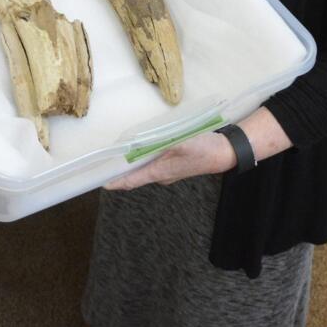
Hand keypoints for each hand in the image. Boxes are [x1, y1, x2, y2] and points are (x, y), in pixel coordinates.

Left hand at [104, 132, 235, 189]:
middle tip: (104, 162)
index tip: (100, 183)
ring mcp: (167, 171)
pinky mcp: (173, 165)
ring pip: (143, 169)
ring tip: (117, 155)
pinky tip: (141, 148)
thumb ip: (163, 144)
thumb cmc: (205, 149)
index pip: (131, 181)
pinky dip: (142, 158)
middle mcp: (161, 175)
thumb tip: (144, 144)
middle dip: (120, 171)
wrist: (225, 153)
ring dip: (131, 164)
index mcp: (160, 171)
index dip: (115, 182)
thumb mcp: (183, 143)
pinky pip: (152, 164)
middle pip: (134, 176)